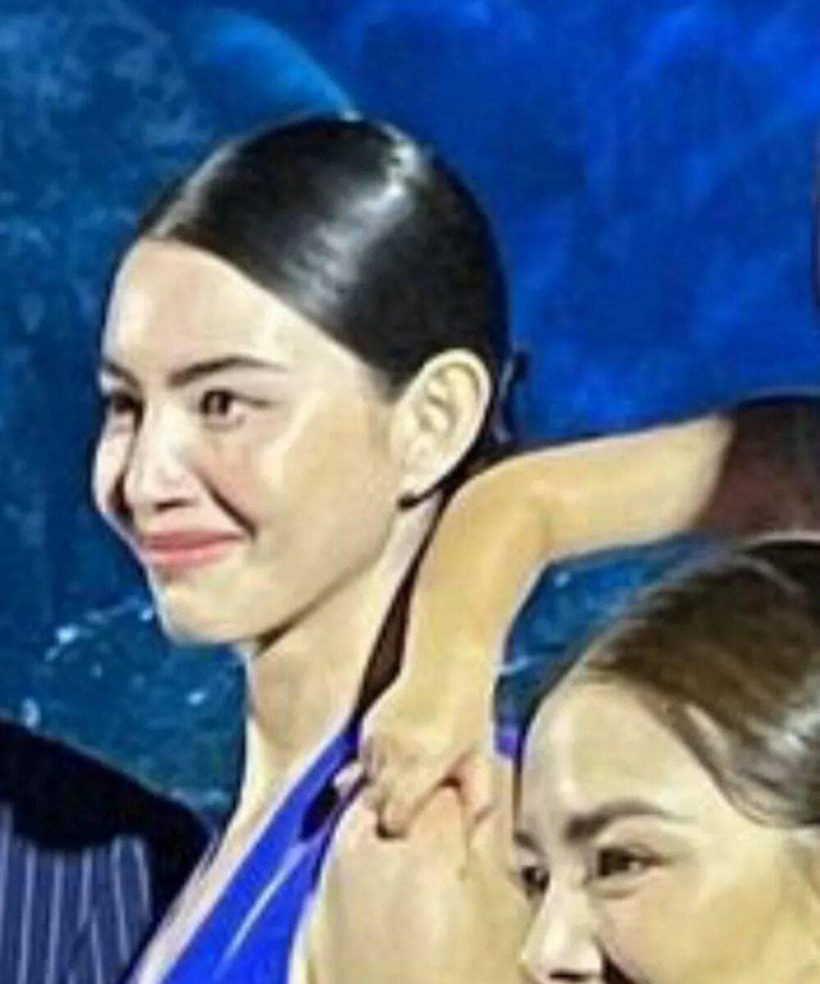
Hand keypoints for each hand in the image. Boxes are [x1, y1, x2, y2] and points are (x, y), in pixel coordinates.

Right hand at [360, 682, 495, 838]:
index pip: (392, 819)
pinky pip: (364, 761)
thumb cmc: (470, 715)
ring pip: (366, 783)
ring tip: (410, 770)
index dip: (400, 827)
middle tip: (411, 802)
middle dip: (388, 810)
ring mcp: (376, 738)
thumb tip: (472, 847)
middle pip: (374, 805)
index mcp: (425, 764)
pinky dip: (377, 765)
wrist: (447, 663)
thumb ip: (475, 804)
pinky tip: (401, 752)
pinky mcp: (366, 727)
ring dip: (383, 786)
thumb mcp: (481, 760)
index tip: (412, 824)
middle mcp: (395, 752)